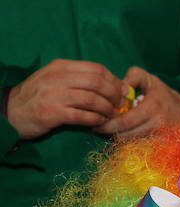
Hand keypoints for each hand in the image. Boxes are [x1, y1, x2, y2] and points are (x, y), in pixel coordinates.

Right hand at [6, 59, 124, 139]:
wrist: (12, 111)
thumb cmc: (39, 96)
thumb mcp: (56, 79)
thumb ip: (80, 79)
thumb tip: (113, 84)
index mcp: (61, 66)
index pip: (96, 68)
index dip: (114, 80)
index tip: (122, 90)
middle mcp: (57, 78)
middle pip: (97, 82)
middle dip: (114, 94)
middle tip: (119, 104)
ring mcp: (54, 95)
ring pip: (92, 99)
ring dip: (107, 109)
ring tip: (110, 114)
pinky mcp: (52, 113)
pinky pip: (83, 116)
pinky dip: (96, 119)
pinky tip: (99, 122)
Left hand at [95, 65, 179, 138]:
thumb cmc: (166, 96)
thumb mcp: (151, 80)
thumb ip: (134, 76)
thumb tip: (120, 83)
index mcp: (152, 109)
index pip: (125, 122)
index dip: (108, 124)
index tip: (97, 121)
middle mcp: (156, 125)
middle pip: (125, 135)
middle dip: (109, 132)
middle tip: (97, 126)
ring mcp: (158, 138)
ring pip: (130, 141)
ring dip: (116, 136)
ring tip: (107, 129)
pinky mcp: (159, 145)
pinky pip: (137, 145)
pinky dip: (127, 140)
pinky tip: (121, 133)